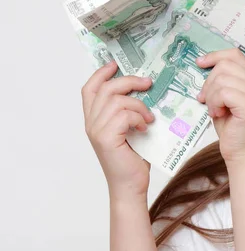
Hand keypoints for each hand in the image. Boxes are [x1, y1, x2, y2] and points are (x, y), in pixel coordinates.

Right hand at [81, 61, 154, 199]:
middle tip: (148, 83)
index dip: (101, 73)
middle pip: (105, 88)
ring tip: (149, 118)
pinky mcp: (106, 138)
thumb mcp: (131, 131)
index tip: (116, 64)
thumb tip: (146, 91)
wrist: (130, 187)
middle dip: (129, 81)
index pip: (90, 88)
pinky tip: (145, 128)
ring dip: (138, 105)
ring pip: (117, 100)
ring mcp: (97, 130)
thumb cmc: (133, 161)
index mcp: (94, 120)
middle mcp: (91, 123)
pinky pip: (124, 114)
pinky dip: (138, 118)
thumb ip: (130, 113)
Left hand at [196, 48, 244, 165]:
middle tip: (207, 100)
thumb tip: (202, 63)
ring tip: (215, 109)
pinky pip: (223, 92)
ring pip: (221, 79)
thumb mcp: (223, 97)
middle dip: (209, 83)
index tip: (200, 63)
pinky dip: (214, 104)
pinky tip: (218, 114)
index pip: (233, 54)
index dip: (214, 56)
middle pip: (224, 65)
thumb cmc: (231, 127)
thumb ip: (220, 79)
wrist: (240, 151)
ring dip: (211, 96)